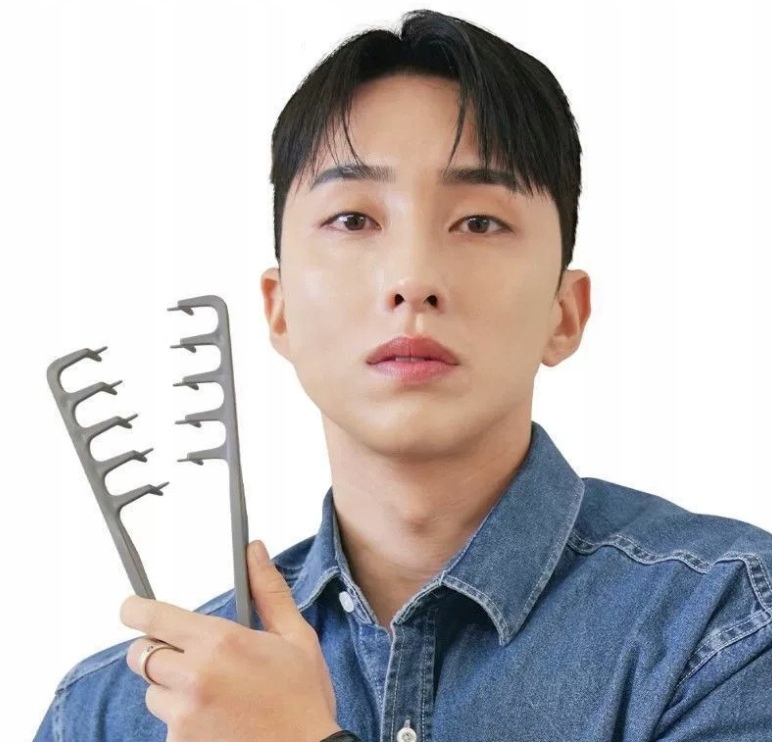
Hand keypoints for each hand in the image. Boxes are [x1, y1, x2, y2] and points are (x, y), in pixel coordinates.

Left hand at [120, 540, 341, 741]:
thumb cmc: (302, 698)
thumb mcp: (295, 636)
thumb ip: (268, 590)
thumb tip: (254, 550)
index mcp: (220, 642)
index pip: (154, 618)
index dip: (136, 610)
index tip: (131, 608)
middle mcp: (194, 677)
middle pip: (142, 656)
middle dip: (157, 651)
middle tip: (187, 656)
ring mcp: (183, 717)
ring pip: (154, 693)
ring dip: (172, 690)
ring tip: (213, 696)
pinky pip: (167, 727)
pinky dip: (184, 722)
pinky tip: (217, 722)